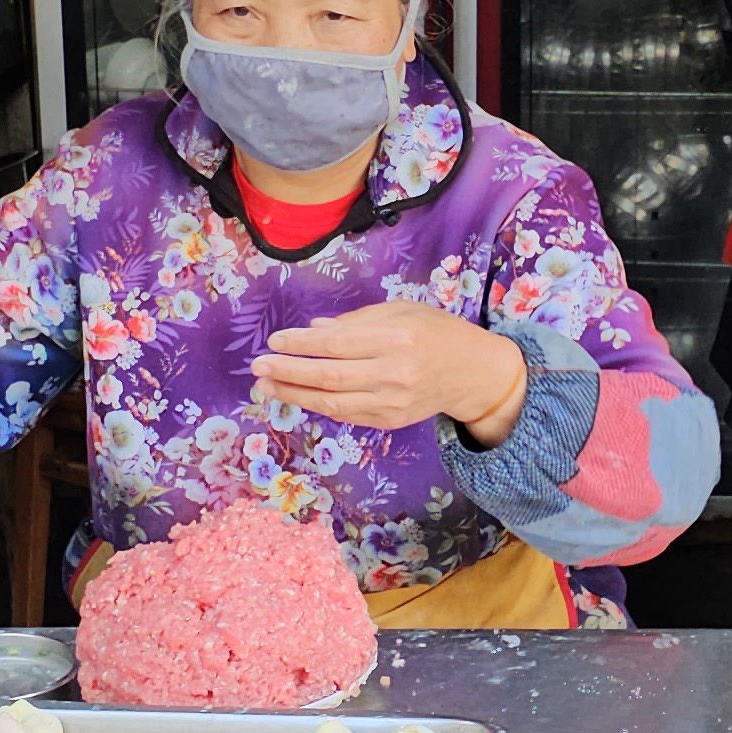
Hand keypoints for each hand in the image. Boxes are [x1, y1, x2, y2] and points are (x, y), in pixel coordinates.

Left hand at [251, 302, 530, 442]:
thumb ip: (358, 320)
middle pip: (330, 376)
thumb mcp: (402, 311)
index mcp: (397, 337)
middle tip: (258, 368)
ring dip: (295, 395)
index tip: (274, 341)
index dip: (302, 344)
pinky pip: (346, 415)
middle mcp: (394, 372)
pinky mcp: (391, 421)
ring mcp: (393, 402)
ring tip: (266, 388)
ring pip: (333, 403)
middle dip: (289, 372)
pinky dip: (319, 406)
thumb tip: (315, 328)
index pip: (338, 343)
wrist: (473, 373)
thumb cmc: (436, 331)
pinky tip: (297, 397)